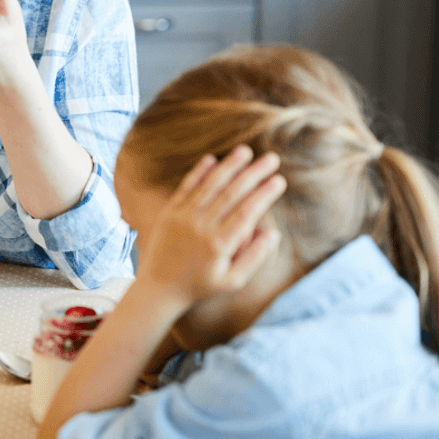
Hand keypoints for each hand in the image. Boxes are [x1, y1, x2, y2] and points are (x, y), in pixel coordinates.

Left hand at [136, 145, 287, 308]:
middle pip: (231, 193)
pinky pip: (186, 188)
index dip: (264, 194)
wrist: (159, 287)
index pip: (247, 212)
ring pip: (209, 186)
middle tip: (272, 159)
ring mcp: (183, 217)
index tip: (279, 180)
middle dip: (253, 173)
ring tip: (245, 151)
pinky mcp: (169, 213)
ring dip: (228, 166)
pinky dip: (198, 172)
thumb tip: (274, 233)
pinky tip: (212, 159)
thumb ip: (255, 258)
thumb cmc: (200, 286)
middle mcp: (200, 227)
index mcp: (219, 244)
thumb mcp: (232, 281)